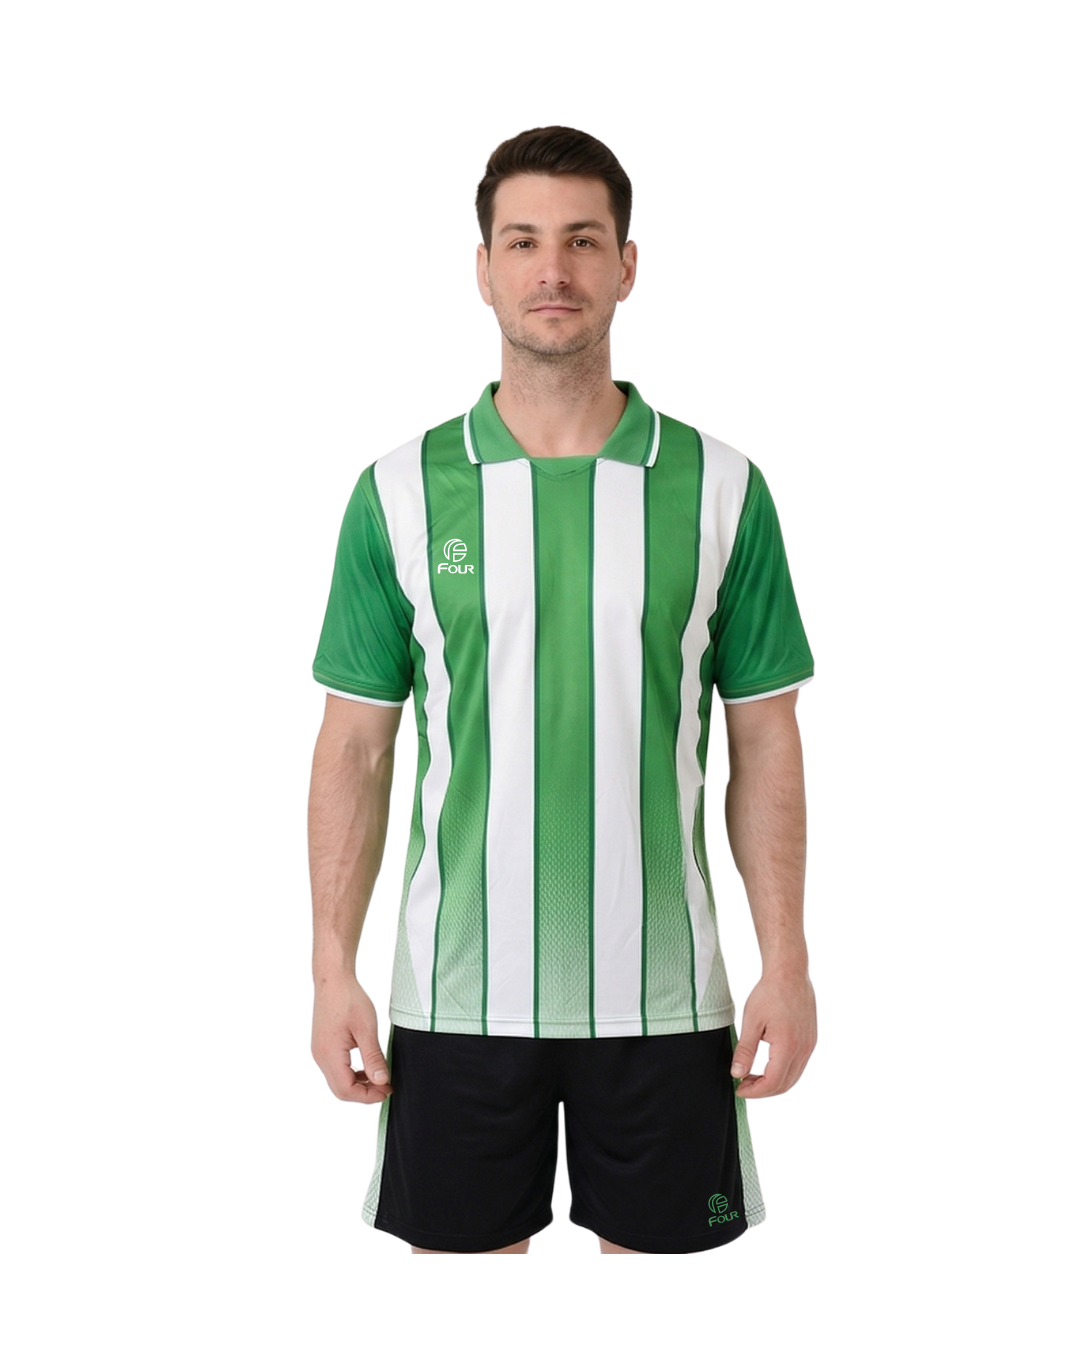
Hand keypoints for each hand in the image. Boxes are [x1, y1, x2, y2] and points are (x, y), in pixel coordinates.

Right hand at [311, 976, 391, 1103]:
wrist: (333, 979)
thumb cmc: (349, 998)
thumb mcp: (367, 1029)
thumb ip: (373, 1057)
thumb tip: (381, 1082)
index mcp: (329, 1055)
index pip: (347, 1090)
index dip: (368, 1096)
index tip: (387, 1091)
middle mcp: (320, 1057)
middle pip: (340, 1090)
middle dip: (364, 1094)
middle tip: (386, 1088)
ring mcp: (320, 1052)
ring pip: (338, 1081)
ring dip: (358, 1084)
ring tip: (380, 1078)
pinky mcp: (322, 1046)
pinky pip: (336, 1069)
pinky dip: (352, 1073)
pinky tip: (367, 1066)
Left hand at [730, 971, 815, 1098]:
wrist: (790, 973)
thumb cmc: (769, 993)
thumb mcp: (751, 1022)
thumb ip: (745, 1051)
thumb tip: (737, 1074)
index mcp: (788, 1046)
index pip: (773, 1082)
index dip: (754, 1091)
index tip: (738, 1089)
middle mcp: (803, 1049)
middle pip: (785, 1085)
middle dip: (763, 1090)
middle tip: (743, 1085)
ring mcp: (810, 1045)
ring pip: (793, 1077)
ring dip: (774, 1082)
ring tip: (752, 1076)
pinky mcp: (811, 1040)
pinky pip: (799, 1065)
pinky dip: (783, 1072)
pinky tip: (767, 1065)